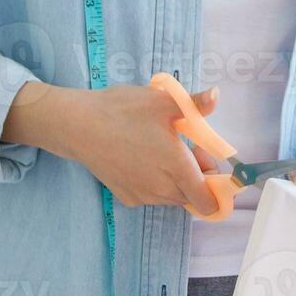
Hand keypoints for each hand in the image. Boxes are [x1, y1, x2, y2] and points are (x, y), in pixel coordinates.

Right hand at [2, 82, 222, 213]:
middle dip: (197, 178)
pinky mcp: (126, 198)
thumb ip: (195, 105)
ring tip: (163, 151)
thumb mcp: (163, 101)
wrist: (78, 125)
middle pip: (192, 197)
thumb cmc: (123, 110)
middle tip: (186, 148)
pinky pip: (152, 197)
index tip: (210, 166)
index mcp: (177, 167)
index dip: (216, 187)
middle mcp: (162, 189)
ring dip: (177, 181)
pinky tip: (143, 160)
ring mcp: (142, 196)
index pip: (207, 201)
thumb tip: (217, 95)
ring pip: (172, 197)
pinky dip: (156, 184)